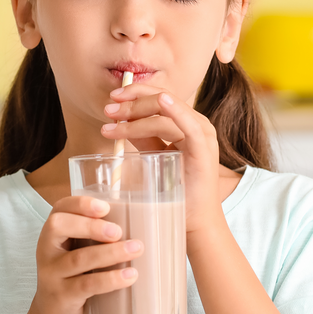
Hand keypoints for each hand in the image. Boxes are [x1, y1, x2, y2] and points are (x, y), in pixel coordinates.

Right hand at [28, 195, 143, 313]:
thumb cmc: (73, 279)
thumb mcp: (77, 253)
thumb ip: (95, 238)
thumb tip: (140, 222)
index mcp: (52, 235)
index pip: (59, 209)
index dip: (80, 204)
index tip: (105, 207)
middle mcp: (46, 251)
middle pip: (58, 226)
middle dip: (90, 225)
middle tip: (118, 231)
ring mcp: (51, 275)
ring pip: (78, 258)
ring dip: (110, 252)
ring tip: (136, 249)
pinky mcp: (62, 296)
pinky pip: (87, 284)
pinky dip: (111, 279)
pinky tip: (130, 276)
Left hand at [101, 83, 222, 234]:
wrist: (192, 220)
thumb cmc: (176, 190)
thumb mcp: (155, 156)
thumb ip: (142, 136)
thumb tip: (118, 121)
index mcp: (187, 123)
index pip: (160, 98)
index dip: (135, 94)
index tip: (112, 99)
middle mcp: (197, 124)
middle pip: (161, 99)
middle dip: (131, 102)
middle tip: (108, 111)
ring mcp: (202, 135)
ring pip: (165, 112)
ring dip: (136, 114)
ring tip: (112, 125)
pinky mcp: (203, 149)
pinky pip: (188, 124)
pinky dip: (175, 110)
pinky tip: (161, 103)